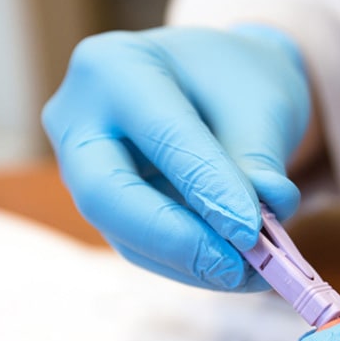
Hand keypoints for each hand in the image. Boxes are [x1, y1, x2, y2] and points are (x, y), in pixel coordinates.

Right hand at [42, 25, 310, 289]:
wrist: (217, 83)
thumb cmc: (236, 82)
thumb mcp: (259, 105)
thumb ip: (255, 165)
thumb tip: (254, 234)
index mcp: (114, 67)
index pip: (161, 135)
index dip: (207, 189)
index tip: (252, 230)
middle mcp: (79, 117)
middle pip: (106, 194)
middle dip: (174, 239)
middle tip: (235, 266)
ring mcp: (81, 167)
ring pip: (122, 232)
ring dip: (190, 262)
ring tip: (250, 273)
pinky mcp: (103, 208)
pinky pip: (138, 247)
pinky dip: (188, 265)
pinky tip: (231, 271)